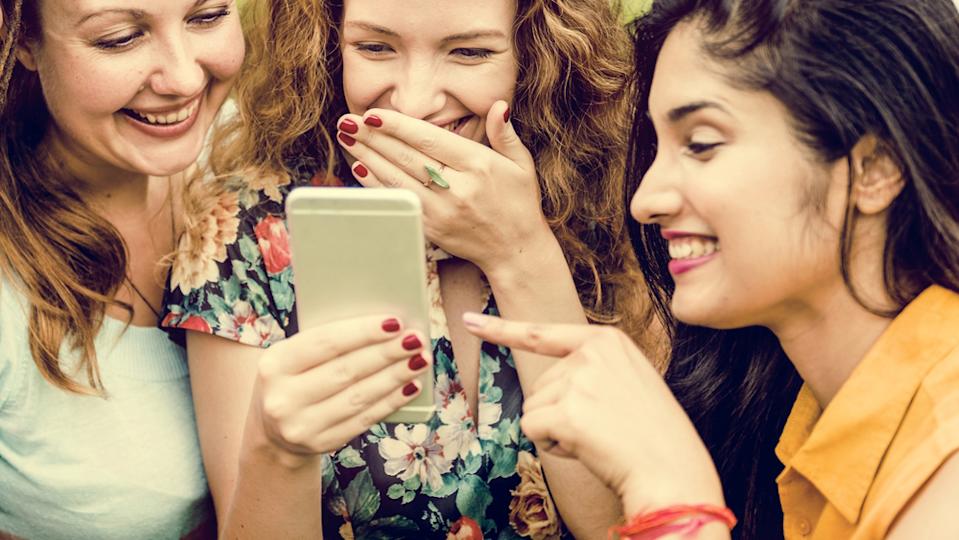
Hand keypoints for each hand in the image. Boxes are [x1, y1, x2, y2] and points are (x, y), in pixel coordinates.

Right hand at [251, 315, 430, 461]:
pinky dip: (391, 401)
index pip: (325, 343)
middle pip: (347, 371)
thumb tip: (384, 326)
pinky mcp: (321, 444)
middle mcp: (283, 398)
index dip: (363, 332)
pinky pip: (365, 419)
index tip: (395, 322)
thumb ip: (325, 342)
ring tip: (420, 360)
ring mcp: (301, 425)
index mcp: (274, 364)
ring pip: (360, 396)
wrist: (272, 430)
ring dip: (395, 377)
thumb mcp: (292, 357)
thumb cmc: (292, 378)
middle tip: (416, 340)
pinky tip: (410, 386)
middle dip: (386, 353)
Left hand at [334, 102, 554, 272]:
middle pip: (406, 157)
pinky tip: (360, 167)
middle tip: (349, 121)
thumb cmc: (519, 203)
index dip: (399, 126)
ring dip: (368, 156)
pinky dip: (377, 185)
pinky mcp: (431, 228)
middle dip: (373, 137)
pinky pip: (398, 201)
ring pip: (397, 179)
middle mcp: (458, 188)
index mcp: (478, 166)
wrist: (515, 250)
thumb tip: (498, 105)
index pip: (430, 139)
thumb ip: (505, 134)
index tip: (374, 114)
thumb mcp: (521, 164)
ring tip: (347, 138)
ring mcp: (442, 211)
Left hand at [462, 312, 724, 514]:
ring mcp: (578, 381)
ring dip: (557, 431)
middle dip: (560, 412)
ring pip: (533, 409)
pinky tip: (586, 447)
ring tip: (600, 437)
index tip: (469, 320)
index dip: (502, 330)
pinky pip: (532, 430)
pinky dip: (552, 445)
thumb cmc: (655, 435)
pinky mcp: (566, 412)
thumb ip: (592, 371)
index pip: (544, 334)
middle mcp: (590, 354)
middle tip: (603, 427)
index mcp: (608, 341)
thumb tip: (548, 388)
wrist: (673, 470)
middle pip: (539, 385)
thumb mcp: (631, 382)